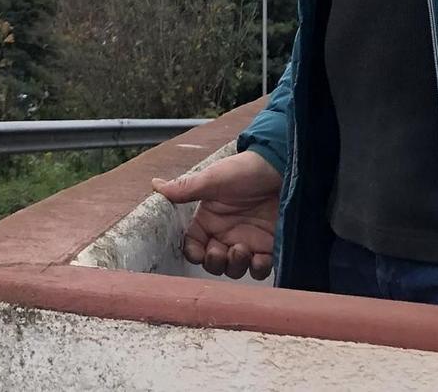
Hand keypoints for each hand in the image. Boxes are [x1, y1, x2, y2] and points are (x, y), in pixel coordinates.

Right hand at [152, 148, 282, 279]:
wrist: (282, 169)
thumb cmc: (245, 171)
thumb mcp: (214, 179)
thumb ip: (186, 188)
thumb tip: (155, 185)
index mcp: (209, 219)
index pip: (193, 245)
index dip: (194, 253)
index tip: (199, 253)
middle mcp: (225, 233)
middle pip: (213, 263)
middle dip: (215, 263)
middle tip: (223, 252)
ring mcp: (247, 241)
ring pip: (234, 269)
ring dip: (236, 266)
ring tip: (243, 250)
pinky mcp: (268, 247)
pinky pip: (259, 269)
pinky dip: (259, 268)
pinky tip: (262, 257)